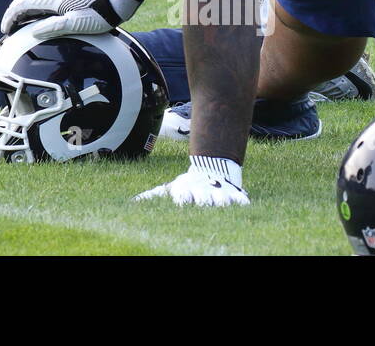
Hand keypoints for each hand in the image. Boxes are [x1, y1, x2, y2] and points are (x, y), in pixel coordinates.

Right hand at [0, 0, 139, 39]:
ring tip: (18, 26)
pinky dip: (32, 10)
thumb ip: (54, 27)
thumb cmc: (98, 13)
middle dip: (13, 13)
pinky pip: (42, 2)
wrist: (114, 0)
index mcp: (52, 0)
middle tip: (7, 28)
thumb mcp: (76, 24)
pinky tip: (37, 20)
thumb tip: (33, 32)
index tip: (5, 29)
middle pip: (25, 0)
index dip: (11, 16)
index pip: (23, 5)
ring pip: (33, 0)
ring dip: (22, 12)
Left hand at [134, 157, 248, 206]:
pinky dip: (243, 203)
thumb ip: (151, 196)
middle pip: (203, 200)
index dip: (182, 197)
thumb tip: (131, 203)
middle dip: (203, 201)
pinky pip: (242, 201)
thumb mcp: (169, 188)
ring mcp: (219, 194)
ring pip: (223, 202)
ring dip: (222, 203)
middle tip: (202, 202)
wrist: (210, 169)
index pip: (182, 196)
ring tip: (221, 205)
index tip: (181, 198)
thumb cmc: (186, 185)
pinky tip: (242, 205)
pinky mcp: (235, 196)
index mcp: (186, 192)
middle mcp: (203, 193)